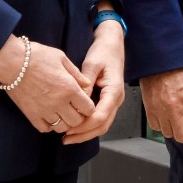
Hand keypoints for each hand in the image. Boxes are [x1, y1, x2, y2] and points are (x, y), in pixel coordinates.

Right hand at [0, 36, 95, 132]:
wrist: (12, 61)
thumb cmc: (38, 56)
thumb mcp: (62, 58)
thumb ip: (77, 74)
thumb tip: (87, 84)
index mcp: (70, 88)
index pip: (88, 109)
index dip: (88, 107)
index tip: (84, 103)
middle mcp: (58, 102)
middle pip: (76, 122)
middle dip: (79, 117)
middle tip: (74, 109)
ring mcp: (44, 110)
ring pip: (61, 128)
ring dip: (64, 122)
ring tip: (62, 113)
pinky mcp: (30, 114)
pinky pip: (44, 129)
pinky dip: (49, 126)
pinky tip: (49, 116)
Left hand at [62, 21, 125, 144]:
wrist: (112, 43)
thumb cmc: (103, 51)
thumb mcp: (92, 63)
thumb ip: (85, 83)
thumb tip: (77, 101)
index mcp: (114, 90)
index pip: (101, 115)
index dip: (85, 126)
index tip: (68, 130)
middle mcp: (117, 99)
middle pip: (103, 125)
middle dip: (84, 134)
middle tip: (65, 139)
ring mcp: (114, 101)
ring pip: (103, 124)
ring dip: (86, 133)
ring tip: (68, 137)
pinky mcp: (108, 100)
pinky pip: (101, 118)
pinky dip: (89, 125)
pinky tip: (75, 127)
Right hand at [140, 67, 182, 143]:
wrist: (160, 61)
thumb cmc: (179, 69)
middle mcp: (175, 107)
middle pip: (182, 136)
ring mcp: (161, 110)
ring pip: (169, 133)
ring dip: (175, 131)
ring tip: (179, 122)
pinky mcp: (150, 109)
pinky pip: (156, 127)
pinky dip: (163, 126)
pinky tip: (167, 118)